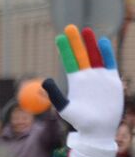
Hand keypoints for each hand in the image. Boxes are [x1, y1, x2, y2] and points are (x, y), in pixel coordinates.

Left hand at [47, 25, 122, 146]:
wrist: (98, 129)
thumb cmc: (79, 121)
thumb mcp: (64, 107)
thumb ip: (55, 94)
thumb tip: (45, 80)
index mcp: (75, 81)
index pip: (69, 61)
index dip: (65, 50)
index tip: (58, 37)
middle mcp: (87, 76)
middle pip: (81, 55)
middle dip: (76, 42)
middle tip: (69, 27)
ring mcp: (99, 76)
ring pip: (95, 56)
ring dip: (90, 43)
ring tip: (86, 30)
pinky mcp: (111, 79)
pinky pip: (109, 62)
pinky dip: (106, 52)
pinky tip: (102, 41)